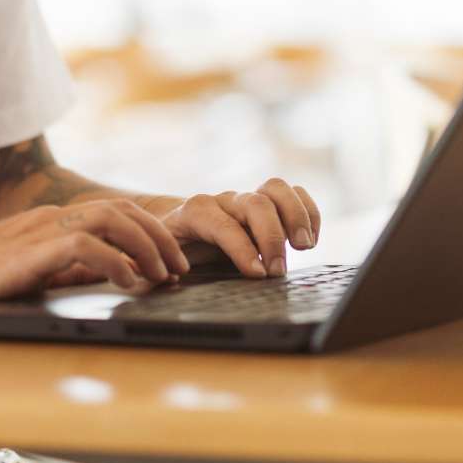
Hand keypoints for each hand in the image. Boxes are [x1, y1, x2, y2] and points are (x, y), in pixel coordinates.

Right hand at [0, 199, 190, 323]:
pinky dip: (114, 261)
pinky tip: (127, 282)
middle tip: (179, 268)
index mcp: (50, 222)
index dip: (150, 231)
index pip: (114, 212)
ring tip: (161, 275)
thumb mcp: (30, 274)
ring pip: (109, 219)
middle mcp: (48, 219)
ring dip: (145, 246)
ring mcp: (37, 232)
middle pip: (121, 210)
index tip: (171, 261)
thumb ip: (65, 270)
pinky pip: (82, 244)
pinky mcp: (27, 253)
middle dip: (159, 236)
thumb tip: (112, 278)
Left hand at [158, 178, 321, 278]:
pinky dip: (308, 212)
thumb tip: (153, 274)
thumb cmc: (169, 247)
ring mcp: (248, 198)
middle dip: (271, 237)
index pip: (223, 224)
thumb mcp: (156, 255)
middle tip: (278, 271)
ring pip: (277, 188)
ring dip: (296, 216)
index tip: (258, 274)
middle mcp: (225, 200)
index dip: (242, 248)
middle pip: (255, 203)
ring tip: (304, 246)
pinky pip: (295, 193)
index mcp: (195, 212)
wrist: (178, 226)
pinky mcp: (268, 203)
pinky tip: (311, 239)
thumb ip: (152, 265)